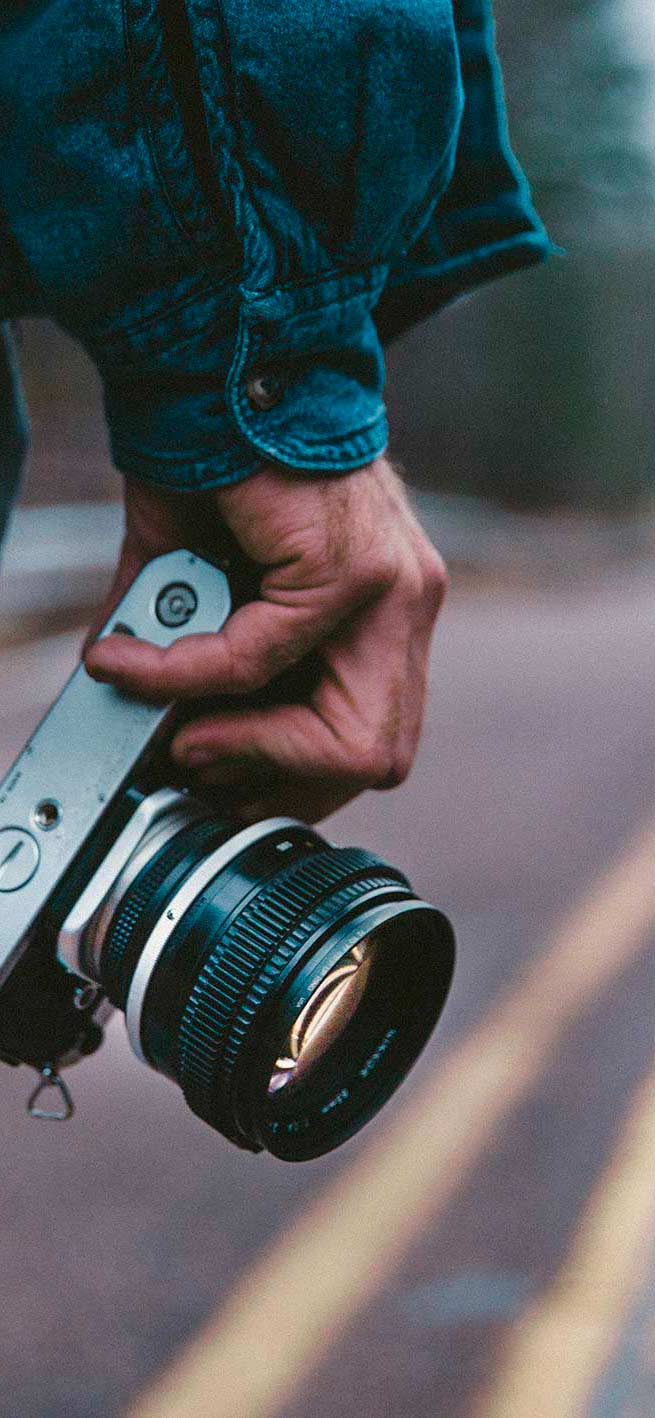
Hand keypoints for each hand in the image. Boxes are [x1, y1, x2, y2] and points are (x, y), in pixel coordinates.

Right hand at [85, 458, 446, 821]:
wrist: (210, 364)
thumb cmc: (216, 462)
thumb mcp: (211, 582)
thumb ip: (196, 656)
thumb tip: (145, 724)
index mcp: (389, 606)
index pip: (377, 734)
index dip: (299, 776)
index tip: (220, 779)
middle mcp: (407, 600)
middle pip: (381, 754)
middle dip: (280, 782)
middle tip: (194, 769)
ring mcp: (390, 585)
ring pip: (339, 731)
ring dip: (234, 743)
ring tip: (162, 726)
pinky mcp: (347, 566)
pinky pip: (257, 659)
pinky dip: (183, 673)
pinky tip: (132, 661)